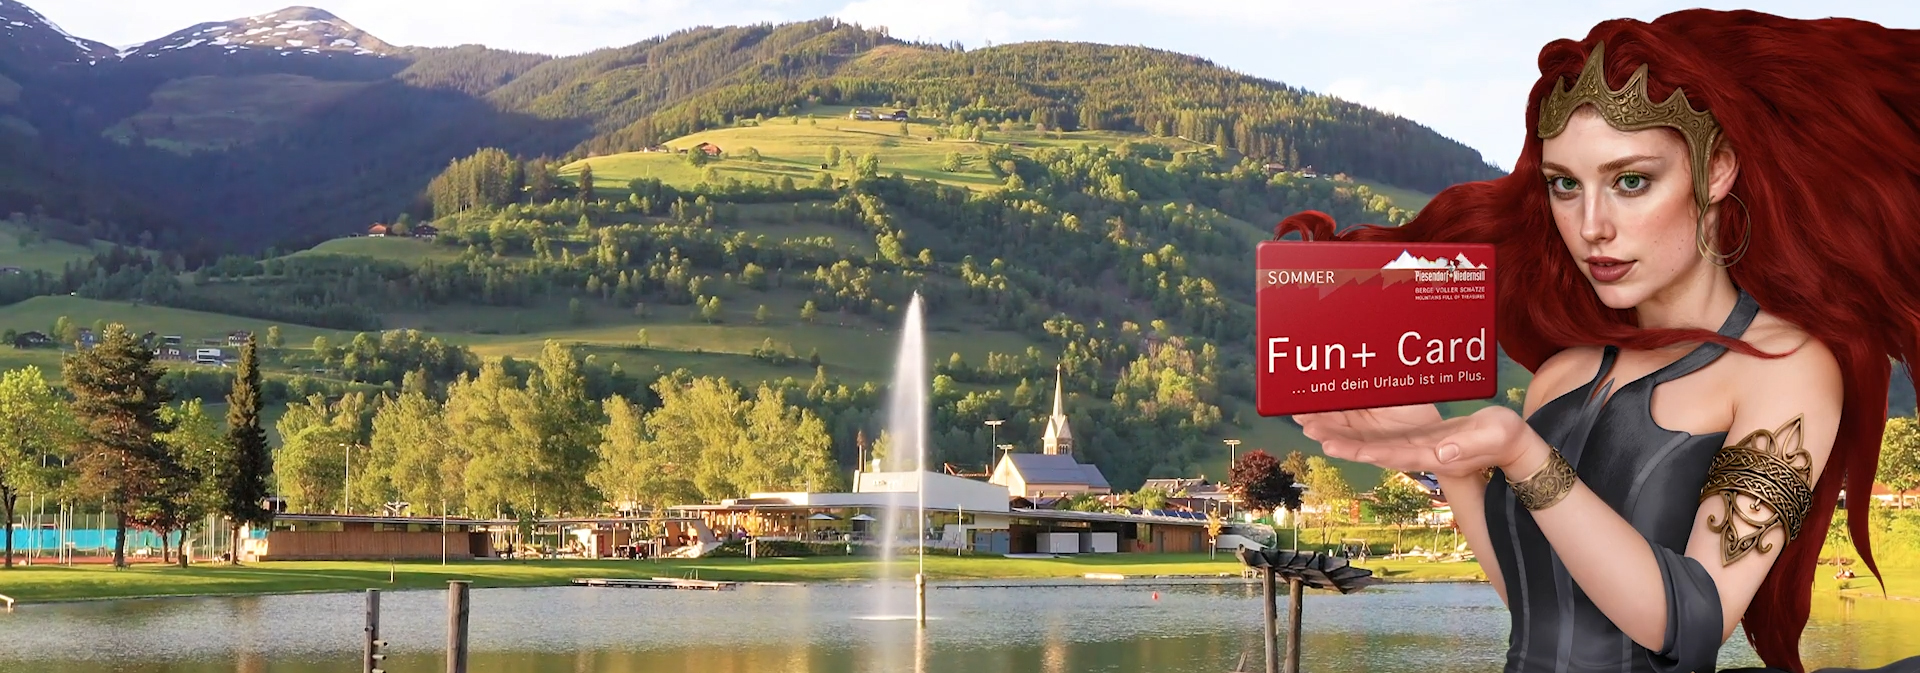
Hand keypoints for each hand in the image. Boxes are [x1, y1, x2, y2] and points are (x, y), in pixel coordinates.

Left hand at [1299, 405, 1532, 477]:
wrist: (1506, 443)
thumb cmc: (1501, 440)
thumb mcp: (1490, 439)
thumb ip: (1465, 446)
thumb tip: (1442, 454)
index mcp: (1428, 454)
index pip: (1387, 453)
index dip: (1358, 450)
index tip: (1332, 444)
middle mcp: (1412, 450)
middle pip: (1367, 446)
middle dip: (1337, 437)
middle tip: (1306, 427)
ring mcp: (1410, 441)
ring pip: (1367, 436)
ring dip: (1339, 428)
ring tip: (1308, 418)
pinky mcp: (1413, 432)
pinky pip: (1380, 425)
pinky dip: (1357, 418)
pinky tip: (1336, 409)